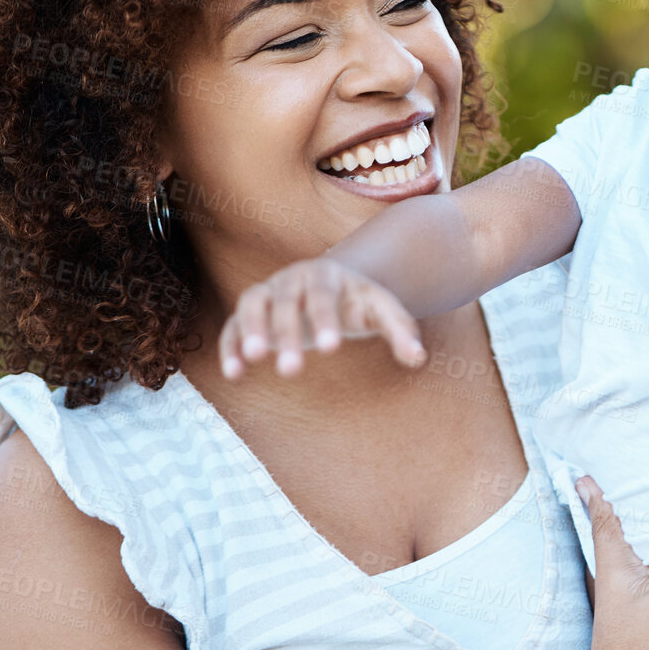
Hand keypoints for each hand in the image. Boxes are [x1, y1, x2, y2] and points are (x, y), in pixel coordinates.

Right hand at [216, 258, 424, 378]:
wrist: (332, 286)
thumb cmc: (358, 303)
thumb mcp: (382, 309)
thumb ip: (401, 330)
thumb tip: (418, 358)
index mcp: (326, 274)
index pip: (323, 294)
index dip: (325, 318)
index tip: (332, 348)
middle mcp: (291, 279)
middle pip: (285, 303)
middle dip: (286, 335)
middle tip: (292, 370)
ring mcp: (267, 292)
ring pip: (251, 305)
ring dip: (250, 331)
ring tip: (253, 362)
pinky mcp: (250, 312)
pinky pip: (233, 325)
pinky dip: (230, 346)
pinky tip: (234, 375)